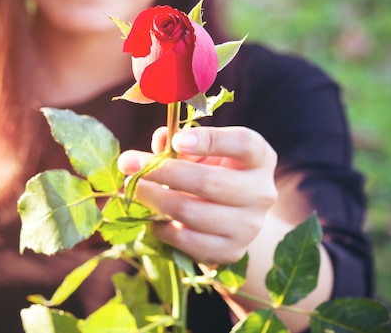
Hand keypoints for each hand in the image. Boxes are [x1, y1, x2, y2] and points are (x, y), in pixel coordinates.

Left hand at [117, 126, 277, 264]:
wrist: (232, 218)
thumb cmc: (211, 172)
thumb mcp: (200, 152)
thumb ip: (180, 142)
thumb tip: (162, 139)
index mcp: (259, 158)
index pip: (243, 143)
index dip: (210, 140)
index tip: (177, 139)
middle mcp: (261, 192)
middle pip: (208, 182)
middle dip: (162, 172)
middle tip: (129, 164)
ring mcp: (249, 226)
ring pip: (193, 212)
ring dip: (155, 199)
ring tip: (132, 189)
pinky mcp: (231, 251)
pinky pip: (189, 242)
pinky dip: (163, 229)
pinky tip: (150, 219)